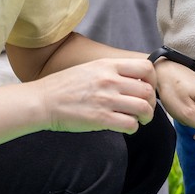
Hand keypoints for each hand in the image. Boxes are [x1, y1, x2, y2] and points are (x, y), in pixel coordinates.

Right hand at [35, 58, 157, 134]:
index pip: (146, 67)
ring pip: (143, 108)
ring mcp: (106, 100)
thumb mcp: (90, 67)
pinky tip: (125, 127)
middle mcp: (110, 80)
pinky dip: (133, 127)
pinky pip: (130, 124)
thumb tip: (134, 78)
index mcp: (108, 66)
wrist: (42, 101)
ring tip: (139, 120)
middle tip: (145, 109)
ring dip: (145, 117)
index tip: (146, 89)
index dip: (152, 80)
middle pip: (147, 91)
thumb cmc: (65, 86)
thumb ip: (112, 71)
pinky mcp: (100, 118)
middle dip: (151, 103)